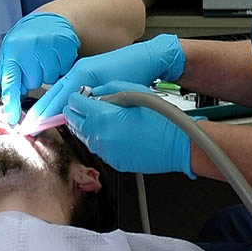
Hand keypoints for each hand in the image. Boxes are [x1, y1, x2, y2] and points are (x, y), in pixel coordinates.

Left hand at [0, 12, 79, 123]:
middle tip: (34, 65)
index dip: (11, 102)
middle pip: (33, 84)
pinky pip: (64, 70)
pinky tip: (56, 57)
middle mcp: (29, 49)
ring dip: (48, 75)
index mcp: (12, 53)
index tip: (12, 118)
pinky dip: (61, 68)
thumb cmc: (24, 42)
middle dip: (33, 79)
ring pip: (51, 79)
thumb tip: (11, 107)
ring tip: (45, 59)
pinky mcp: (65, 45)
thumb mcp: (10, 56)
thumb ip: (10, 78)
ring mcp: (48, 46)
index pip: (10, 81)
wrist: (46, 21)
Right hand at [30, 34, 185, 119]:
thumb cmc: (136, 71)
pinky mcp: (90, 72)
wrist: (150, 56)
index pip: (59, 97)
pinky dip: (61, 99)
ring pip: (61, 90)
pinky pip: (70, 88)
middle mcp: (79, 70)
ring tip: (37, 119)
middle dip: (41, 110)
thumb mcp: (115, 89)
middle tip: (28, 125)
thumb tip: (75, 113)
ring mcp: (84, 70)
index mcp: (82, 73)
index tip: (32, 126)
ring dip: (50, 105)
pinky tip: (58, 109)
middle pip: (55, 93)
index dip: (45, 113)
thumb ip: (93, 100)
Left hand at [63, 80, 196, 177]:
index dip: (77, 97)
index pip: (75, 104)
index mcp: (104, 116)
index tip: (81, 95)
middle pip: (74, 122)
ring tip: (95, 117)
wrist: (177, 144)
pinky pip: (96, 148)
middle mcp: (101, 136)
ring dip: (85, 125)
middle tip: (83, 105)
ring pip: (83, 136)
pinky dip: (96, 138)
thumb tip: (95, 91)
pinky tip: (108, 131)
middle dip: (76, 112)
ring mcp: (106, 151)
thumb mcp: (135, 92)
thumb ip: (110, 89)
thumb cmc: (161, 118)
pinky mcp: (113, 161)